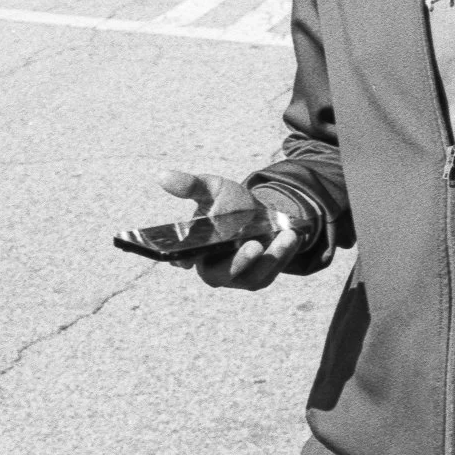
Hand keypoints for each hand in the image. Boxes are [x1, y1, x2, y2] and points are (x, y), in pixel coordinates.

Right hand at [158, 170, 301, 290]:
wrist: (261, 213)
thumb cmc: (230, 203)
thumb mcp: (212, 189)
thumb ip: (191, 185)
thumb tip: (162, 176)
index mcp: (194, 249)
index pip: (181, 260)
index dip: (182, 261)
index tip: (187, 259)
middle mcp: (211, 268)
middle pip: (217, 275)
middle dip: (237, 262)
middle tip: (253, 245)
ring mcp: (236, 277)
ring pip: (250, 277)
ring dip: (269, 258)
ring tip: (286, 236)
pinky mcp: (258, 278)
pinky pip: (269, 273)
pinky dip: (282, 256)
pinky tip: (291, 237)